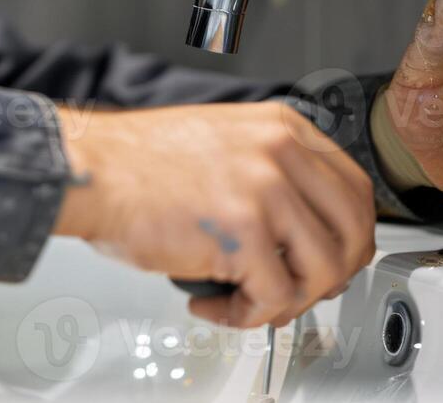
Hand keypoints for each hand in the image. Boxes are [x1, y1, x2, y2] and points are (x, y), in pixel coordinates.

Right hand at [53, 101, 374, 328]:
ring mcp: (265, 191)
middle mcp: (280, 153)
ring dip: (288, 300)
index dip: (347, 234)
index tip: (329, 256)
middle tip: (299, 289)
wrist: (88, 170)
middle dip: (331, 274)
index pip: (353, 187)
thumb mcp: (220, 139)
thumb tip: (296, 223)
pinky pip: (274, 298)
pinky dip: (247, 316)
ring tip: (249, 301)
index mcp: (280, 127)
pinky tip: (214, 304)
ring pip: (323, 271)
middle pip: (353, 230)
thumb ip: (266, 168)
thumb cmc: (134, 162)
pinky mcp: (243, 233)